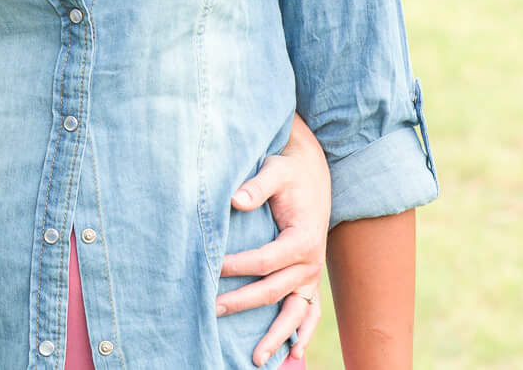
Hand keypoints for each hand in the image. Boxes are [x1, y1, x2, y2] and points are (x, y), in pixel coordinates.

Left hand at [220, 114, 330, 364]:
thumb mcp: (274, 170)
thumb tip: (234, 199)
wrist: (313, 173)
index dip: (236, 266)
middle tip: (212, 310)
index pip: (264, 261)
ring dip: (277, 336)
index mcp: (304, 240)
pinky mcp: (309, 280)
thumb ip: (256, 186)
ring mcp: (312, 276)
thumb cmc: (288, 172)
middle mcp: (312, 264)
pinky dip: (303, 334)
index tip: (209, 267)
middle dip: (243, 303)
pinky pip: (310, 313)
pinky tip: (293, 354)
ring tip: (257, 359)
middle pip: (274, 291)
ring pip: (295, 313)